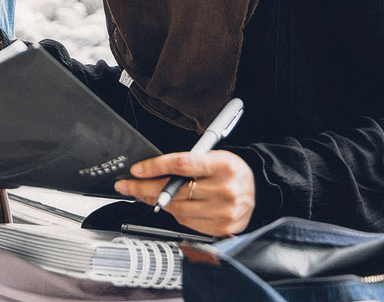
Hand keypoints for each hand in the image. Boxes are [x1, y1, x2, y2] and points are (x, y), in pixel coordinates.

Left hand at [114, 150, 255, 235]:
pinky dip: (173, 213)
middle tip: (126, 185)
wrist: (257, 190)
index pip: (182, 164)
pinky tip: (165, 204)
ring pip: (178, 209)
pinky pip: (187, 222)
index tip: (136, 169)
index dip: (155, 167)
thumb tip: (151, 170)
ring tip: (141, 193)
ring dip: (154, 201)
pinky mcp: (222, 229)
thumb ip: (187, 163)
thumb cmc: (230, 170)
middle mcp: (225, 190)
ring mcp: (224, 213)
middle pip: (175, 191)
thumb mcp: (213, 156)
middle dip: (144, 187)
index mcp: (223, 166)